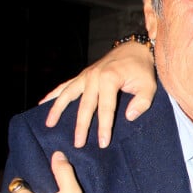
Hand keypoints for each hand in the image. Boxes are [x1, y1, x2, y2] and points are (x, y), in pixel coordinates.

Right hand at [40, 40, 156, 148]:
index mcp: (110, 79)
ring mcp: (86, 75)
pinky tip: (42, 103)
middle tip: (77, 144)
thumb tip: (128, 117)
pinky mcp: (83, 75)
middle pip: (85, 105)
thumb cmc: (142, 70)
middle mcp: (94, 76)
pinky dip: (54, 94)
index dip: (104, 127)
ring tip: (49, 124)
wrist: (135, 49)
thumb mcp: (149, 86)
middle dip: (81, 126)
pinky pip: (65, 85)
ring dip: (57, 109)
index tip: (102, 143)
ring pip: (68, 94)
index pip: (106, 108)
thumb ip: (141, 102)